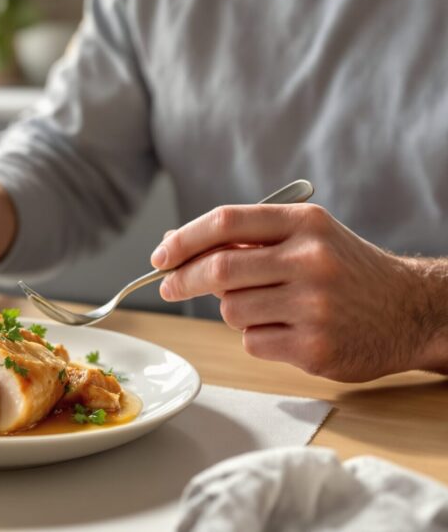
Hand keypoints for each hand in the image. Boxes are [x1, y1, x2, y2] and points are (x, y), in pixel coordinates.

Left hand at [150, 203, 447, 381]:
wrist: (410, 311)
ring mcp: (315, 306)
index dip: (183, 240)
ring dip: (232, 311)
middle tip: (169, 286)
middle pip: (218, 269)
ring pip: (231, 310)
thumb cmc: (344, 270)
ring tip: (266, 307)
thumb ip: (243, 238)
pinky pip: (252, 342)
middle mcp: (311, 260)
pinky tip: (288, 330)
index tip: (160, 255)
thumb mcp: (304, 237)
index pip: (225, 223)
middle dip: (183, 280)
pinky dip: (256, 337)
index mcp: (304, 224)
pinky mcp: (315, 347)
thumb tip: (171, 244)